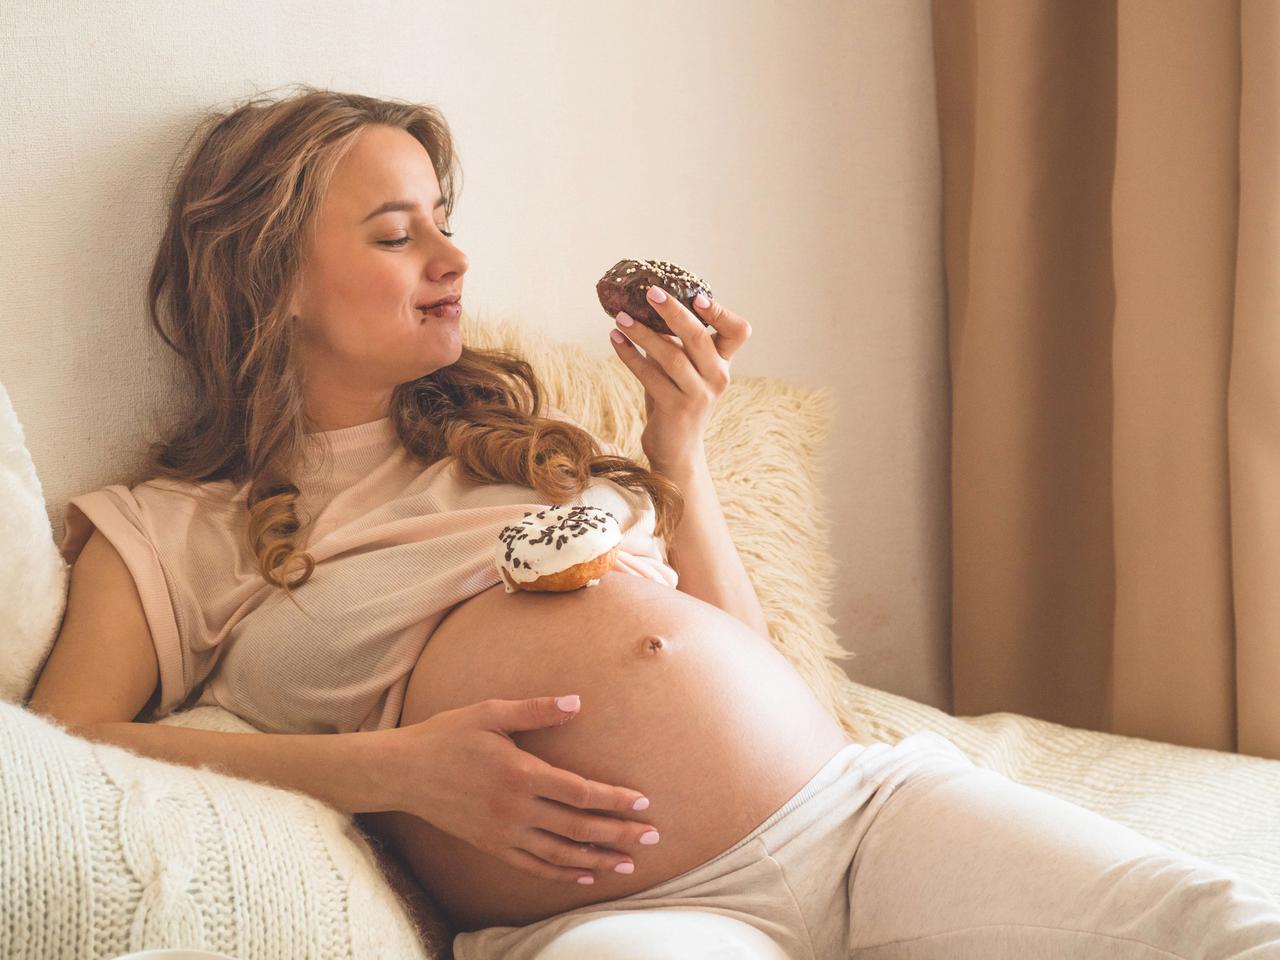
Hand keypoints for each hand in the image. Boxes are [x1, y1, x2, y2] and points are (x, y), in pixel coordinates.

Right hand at [389, 695, 659, 883]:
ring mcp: (503, 833)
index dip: (615, 800)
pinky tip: (584, 875)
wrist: (404, 772)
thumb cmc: (449, 735)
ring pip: (561, 853)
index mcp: (521, 774)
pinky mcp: (491, 845)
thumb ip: (537, 710)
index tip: (643, 803)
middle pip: (579, 828)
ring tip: (628, 864)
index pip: (580, 792)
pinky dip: (562, 873)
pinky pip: (534, 865)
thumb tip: (577, 703)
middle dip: (619, 834)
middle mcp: (516, 809)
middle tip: (653, 839)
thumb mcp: (491, 712)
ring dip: (598, 860)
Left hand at [609, 287, 751, 473]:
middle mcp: (717, 377)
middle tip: (649, 292)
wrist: (677, 451)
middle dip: (673, 311)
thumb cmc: (676, 402)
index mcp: (723, 363)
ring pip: (670, 355)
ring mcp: (699, 395)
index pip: (738, 331)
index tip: (697, 297)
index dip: (721, 312)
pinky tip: (615, 340)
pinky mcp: (676, 409)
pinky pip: (650, 375)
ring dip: (642, 333)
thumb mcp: (683, 371)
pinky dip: (630, 355)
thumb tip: (645, 306)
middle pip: (698, 337)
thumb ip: (676, 344)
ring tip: (620, 318)